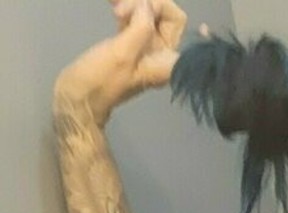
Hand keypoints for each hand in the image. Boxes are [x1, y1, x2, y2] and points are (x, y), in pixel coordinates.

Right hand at [53, 0, 186, 125]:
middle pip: (163, 14)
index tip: (136, 8)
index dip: (160, 6)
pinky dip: (124, 7)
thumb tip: (147, 5)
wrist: (79, 98)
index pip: (176, 20)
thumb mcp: (122, 53)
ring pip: (147, 13)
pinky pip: (134, 18)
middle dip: (144, 2)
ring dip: (132, 3)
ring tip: (112, 3)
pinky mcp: (129, 44)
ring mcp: (145, 48)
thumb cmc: (100, 79)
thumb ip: (140, 28)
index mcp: (166, 60)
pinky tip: (111, 2)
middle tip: (119, 7)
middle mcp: (160, 53)